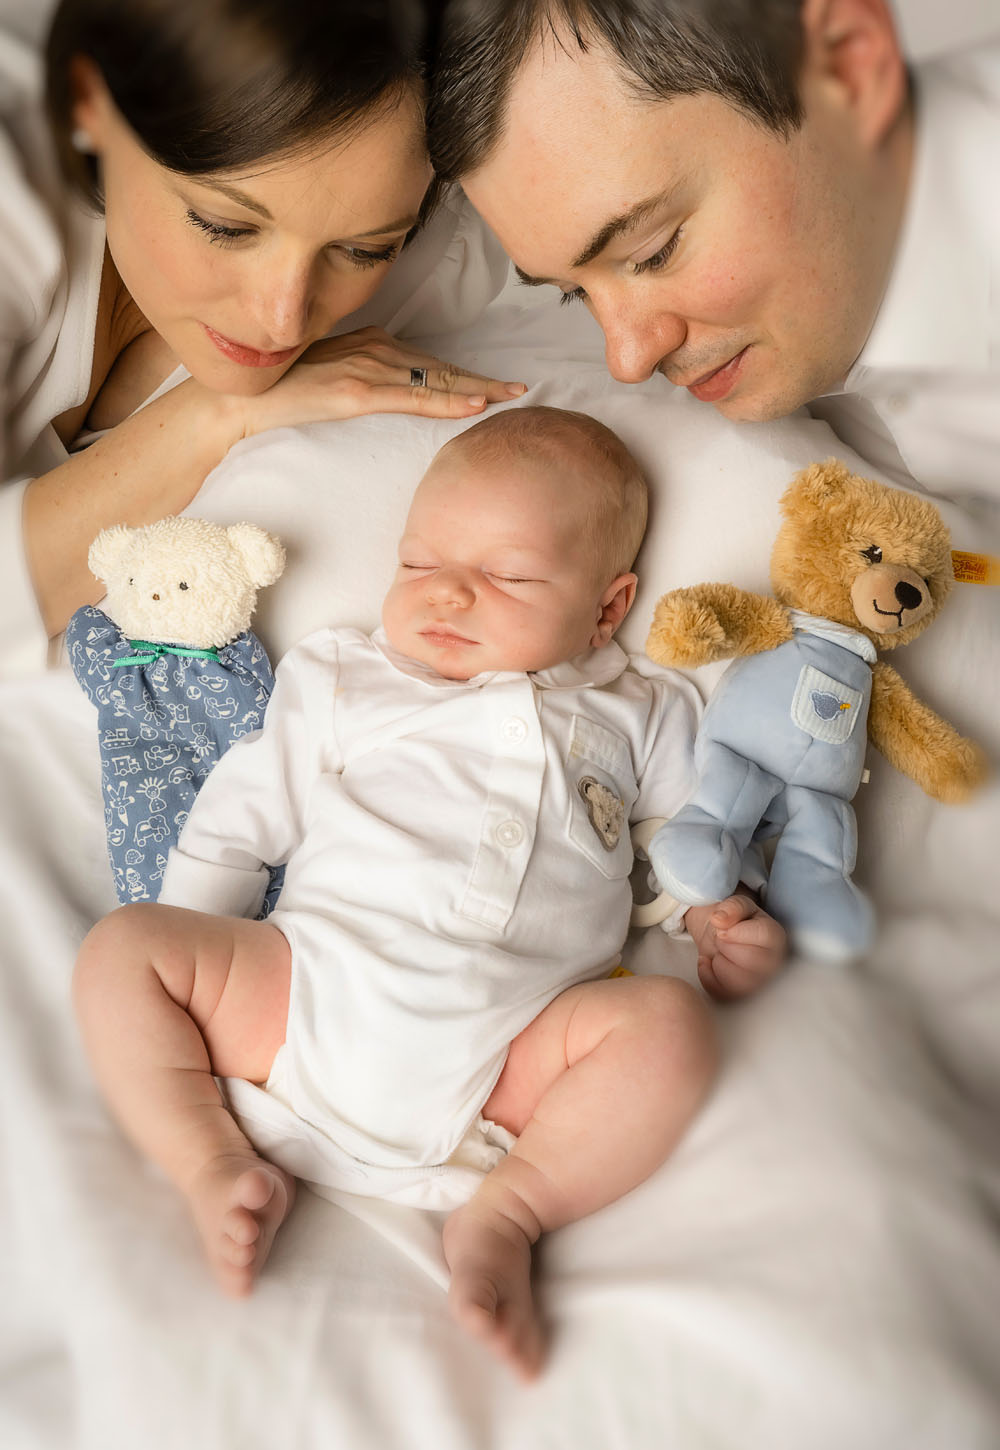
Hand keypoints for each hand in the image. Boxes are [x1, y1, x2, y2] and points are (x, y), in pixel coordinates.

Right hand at [239, 327, 525, 437]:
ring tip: (509, 396)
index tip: (497, 383)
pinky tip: (474, 404)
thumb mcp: (330, 377)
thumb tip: (387, 394)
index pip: (430, 362)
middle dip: (482, 378)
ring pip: (434, 381)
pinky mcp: (356, 392)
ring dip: (475, 388)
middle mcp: (374, 349)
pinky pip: (412, 398)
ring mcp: (366, 369)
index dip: (466, 373)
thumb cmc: (280, 391)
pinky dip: (446, 401)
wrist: (238, 399)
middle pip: (441, 368)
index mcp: (370, 343)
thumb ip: (362, 379)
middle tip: (521, 388)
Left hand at [683, 893, 786, 1000]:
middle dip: (726, 945)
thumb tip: (719, 919)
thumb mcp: (736, 904)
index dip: (736, 931)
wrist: (725, 936)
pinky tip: (707, 961)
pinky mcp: (741, 995)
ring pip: (737, 982)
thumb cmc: (736, 921)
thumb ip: (732, 907)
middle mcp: (773, 963)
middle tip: (720, 937)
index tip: (722, 928)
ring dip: (718, 962)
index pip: (763, 936)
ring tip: (718, 950)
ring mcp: (759, 983)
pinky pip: (721, 993)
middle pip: (749, 960)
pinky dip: (707, 975)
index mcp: (776, 937)